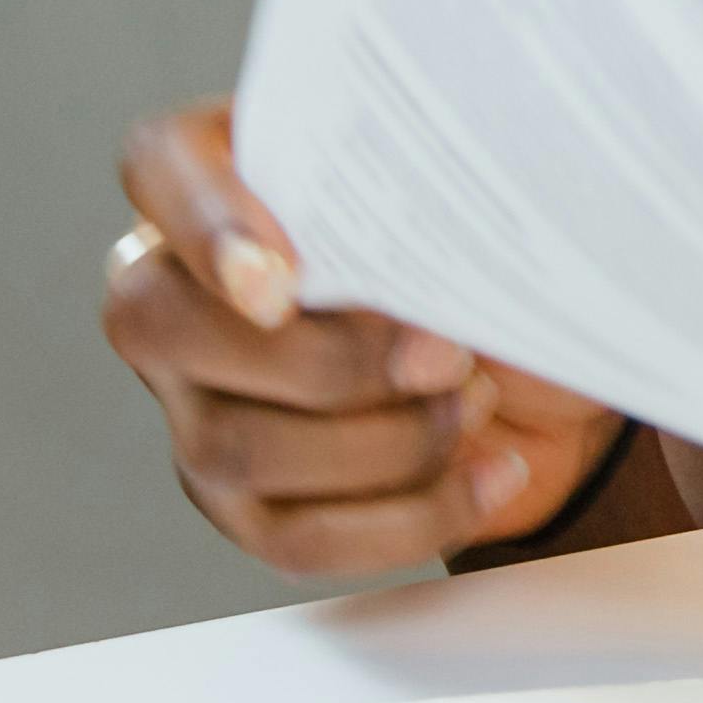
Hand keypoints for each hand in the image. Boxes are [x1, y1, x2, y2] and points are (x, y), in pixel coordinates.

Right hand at [102, 102, 627, 577]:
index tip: (284, 283)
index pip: (161, 167)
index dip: (207, 224)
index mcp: (225, 174)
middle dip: (330, 360)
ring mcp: (195, 408)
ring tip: (477, 402)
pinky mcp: (244, 507)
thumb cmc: (488, 256)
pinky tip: (491, 473)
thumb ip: (426, 197)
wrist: (541, 367)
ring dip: (389, 439)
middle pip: (169, 328)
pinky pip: (297, 535)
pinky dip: (411, 515)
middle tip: (448, 355)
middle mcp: (178, 291)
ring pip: (238, 448)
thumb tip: (422, 279)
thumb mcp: (472, 203)